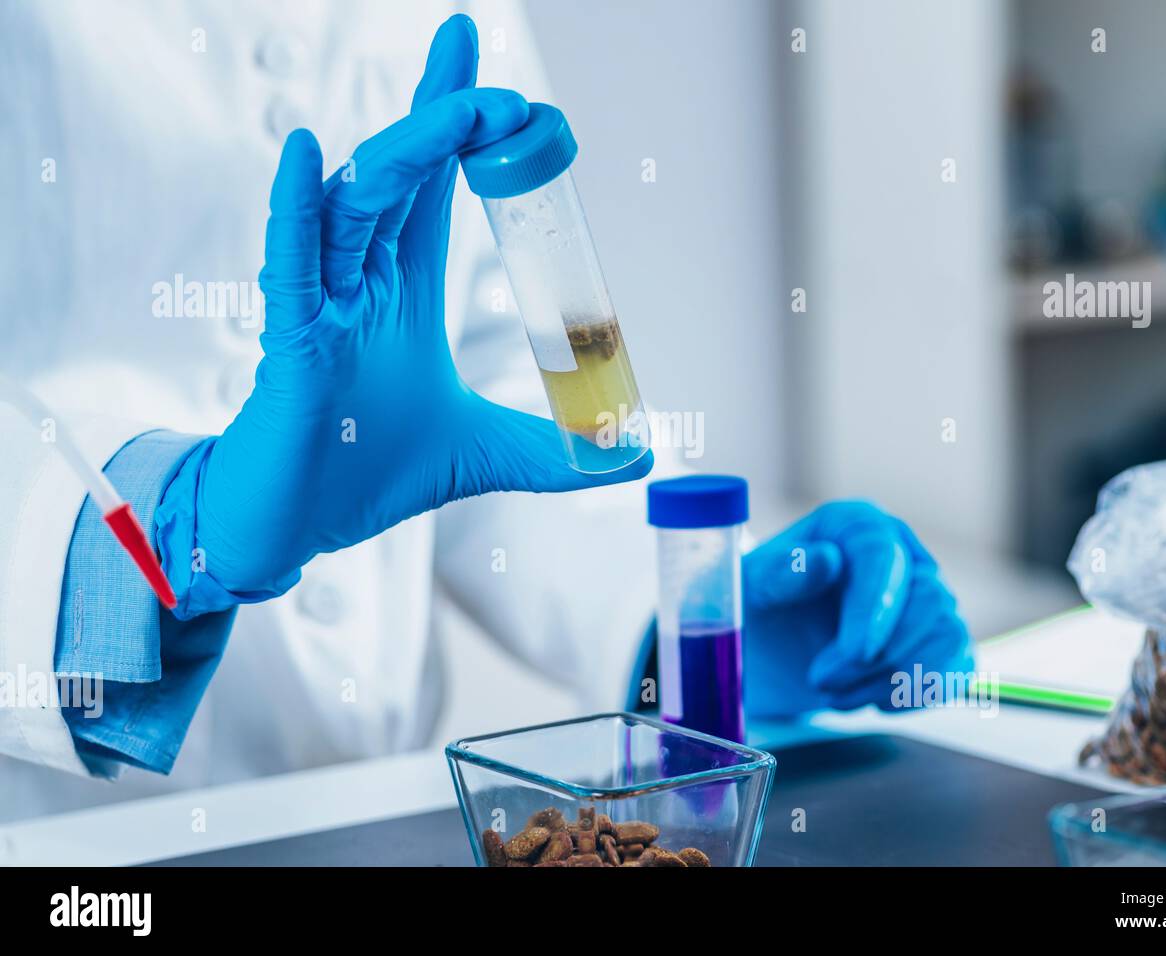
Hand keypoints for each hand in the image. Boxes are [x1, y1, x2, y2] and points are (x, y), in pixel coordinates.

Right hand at [161, 16, 650, 609]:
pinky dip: (296, 210)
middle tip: (503, 89)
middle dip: (447, 120)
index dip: (456, 125)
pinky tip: (308, 155)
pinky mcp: (288, 343)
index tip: (495, 74)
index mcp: (402, 289)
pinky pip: (290, 265)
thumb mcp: (481, 455)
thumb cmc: (365, 473)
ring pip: (357, 205)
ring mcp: (322, 305)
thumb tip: (636, 455)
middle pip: (401, 175)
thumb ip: (553, 451)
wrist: (293, 528)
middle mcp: (361, 281)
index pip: (433, 186)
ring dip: (407, 153)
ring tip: (457, 110)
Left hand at [741, 501, 973, 717]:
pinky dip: (919, 693)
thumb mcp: (750, 589)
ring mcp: (927, 597)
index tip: (854, 653)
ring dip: (893, 681)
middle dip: (880, 655)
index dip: (875, 607)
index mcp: (856, 526)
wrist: (770, 648)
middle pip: (929, 598)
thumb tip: (826, 559)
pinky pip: (958, 666)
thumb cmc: (759, 609)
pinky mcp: (939, 639)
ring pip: (949, 636)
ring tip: (838, 696)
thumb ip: (781, 574)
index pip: (883, 555)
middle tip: (821, 682)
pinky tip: (875, 701)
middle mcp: (901, 553)